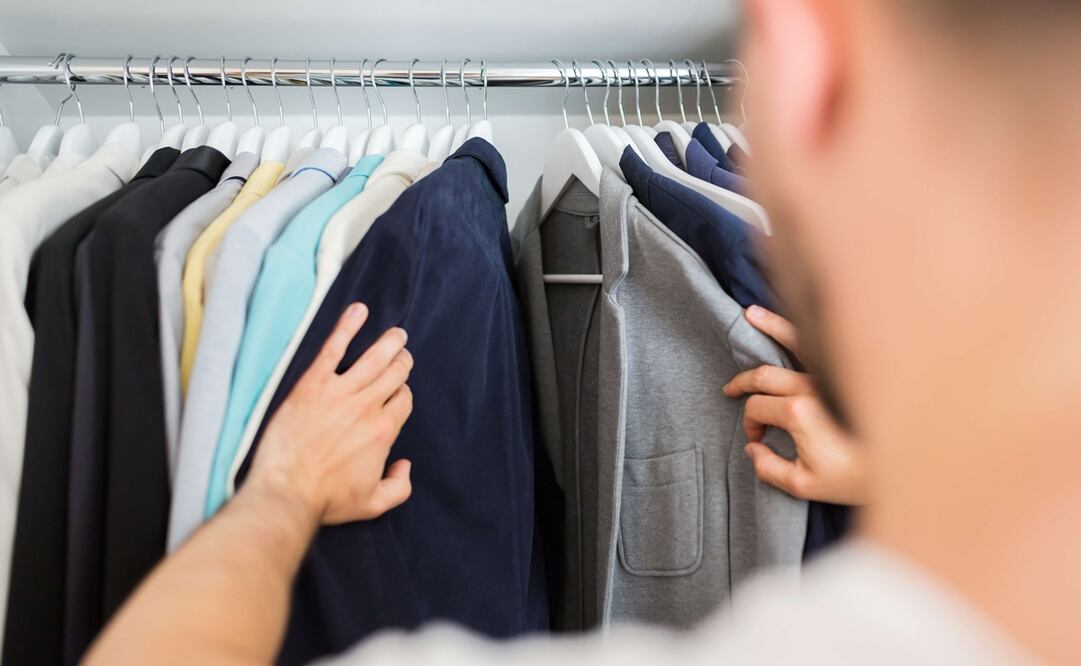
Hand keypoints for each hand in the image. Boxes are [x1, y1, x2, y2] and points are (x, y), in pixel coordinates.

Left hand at [248, 303, 414, 524]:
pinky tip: (358, 311)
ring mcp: (340, 393)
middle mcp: (367, 407)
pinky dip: (348, 327)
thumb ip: (399, 486)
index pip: (403, 399)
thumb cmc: (326, 500)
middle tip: (401, 353)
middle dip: (402, 361)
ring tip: (396, 333)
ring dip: (389, 342)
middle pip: (395, 373)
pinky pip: (333, 349)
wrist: (286, 493)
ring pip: (374, 358)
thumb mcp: (373, 504)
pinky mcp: (312, 385)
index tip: (398, 391)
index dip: (403, 392)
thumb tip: (405, 465)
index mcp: (384, 432)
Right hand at [723, 305, 868, 505]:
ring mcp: (831, 374)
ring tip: (749, 316)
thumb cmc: (856, 478)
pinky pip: (823, 340)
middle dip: (743, 384)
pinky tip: (800, 309)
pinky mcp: (850, 371)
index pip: (757, 408)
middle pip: (764, 377)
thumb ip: (769, 469)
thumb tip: (753, 450)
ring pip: (793, 339)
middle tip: (730, 390)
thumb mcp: (804, 486)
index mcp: (798, 412)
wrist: (907, 468)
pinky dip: (808, 325)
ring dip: (768, 326)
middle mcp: (811, 386)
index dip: (750, 425)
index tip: (758, 442)